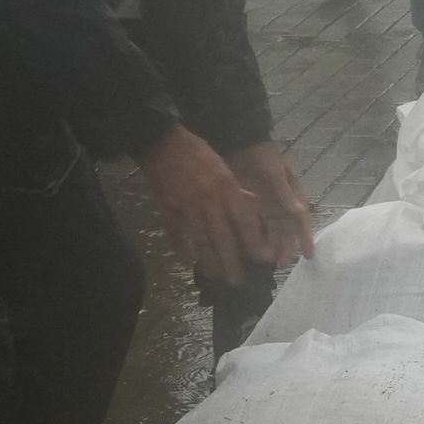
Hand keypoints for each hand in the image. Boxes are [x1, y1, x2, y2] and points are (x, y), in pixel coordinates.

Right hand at [138, 125, 270, 281]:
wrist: (162, 143)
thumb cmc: (197, 153)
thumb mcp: (223, 166)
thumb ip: (235, 189)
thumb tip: (249, 207)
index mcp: (226, 187)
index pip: (243, 220)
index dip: (252, 241)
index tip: (261, 259)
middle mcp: (209, 200)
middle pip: (222, 238)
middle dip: (230, 262)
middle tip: (236, 280)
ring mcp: (186, 207)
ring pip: (200, 241)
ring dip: (208, 262)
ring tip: (215, 276)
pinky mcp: (168, 210)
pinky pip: (177, 235)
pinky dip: (182, 249)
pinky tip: (187, 259)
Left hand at [221, 141, 317, 267]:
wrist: (238, 143)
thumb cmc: (262, 156)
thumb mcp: (275, 173)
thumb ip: (285, 194)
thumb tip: (299, 213)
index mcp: (292, 196)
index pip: (302, 220)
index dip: (305, 237)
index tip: (309, 254)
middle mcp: (280, 206)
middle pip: (285, 231)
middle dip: (285, 247)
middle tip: (281, 262)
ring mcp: (263, 208)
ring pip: (269, 232)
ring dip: (269, 246)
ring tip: (265, 259)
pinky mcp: (246, 209)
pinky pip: (252, 228)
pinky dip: (251, 239)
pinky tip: (247, 250)